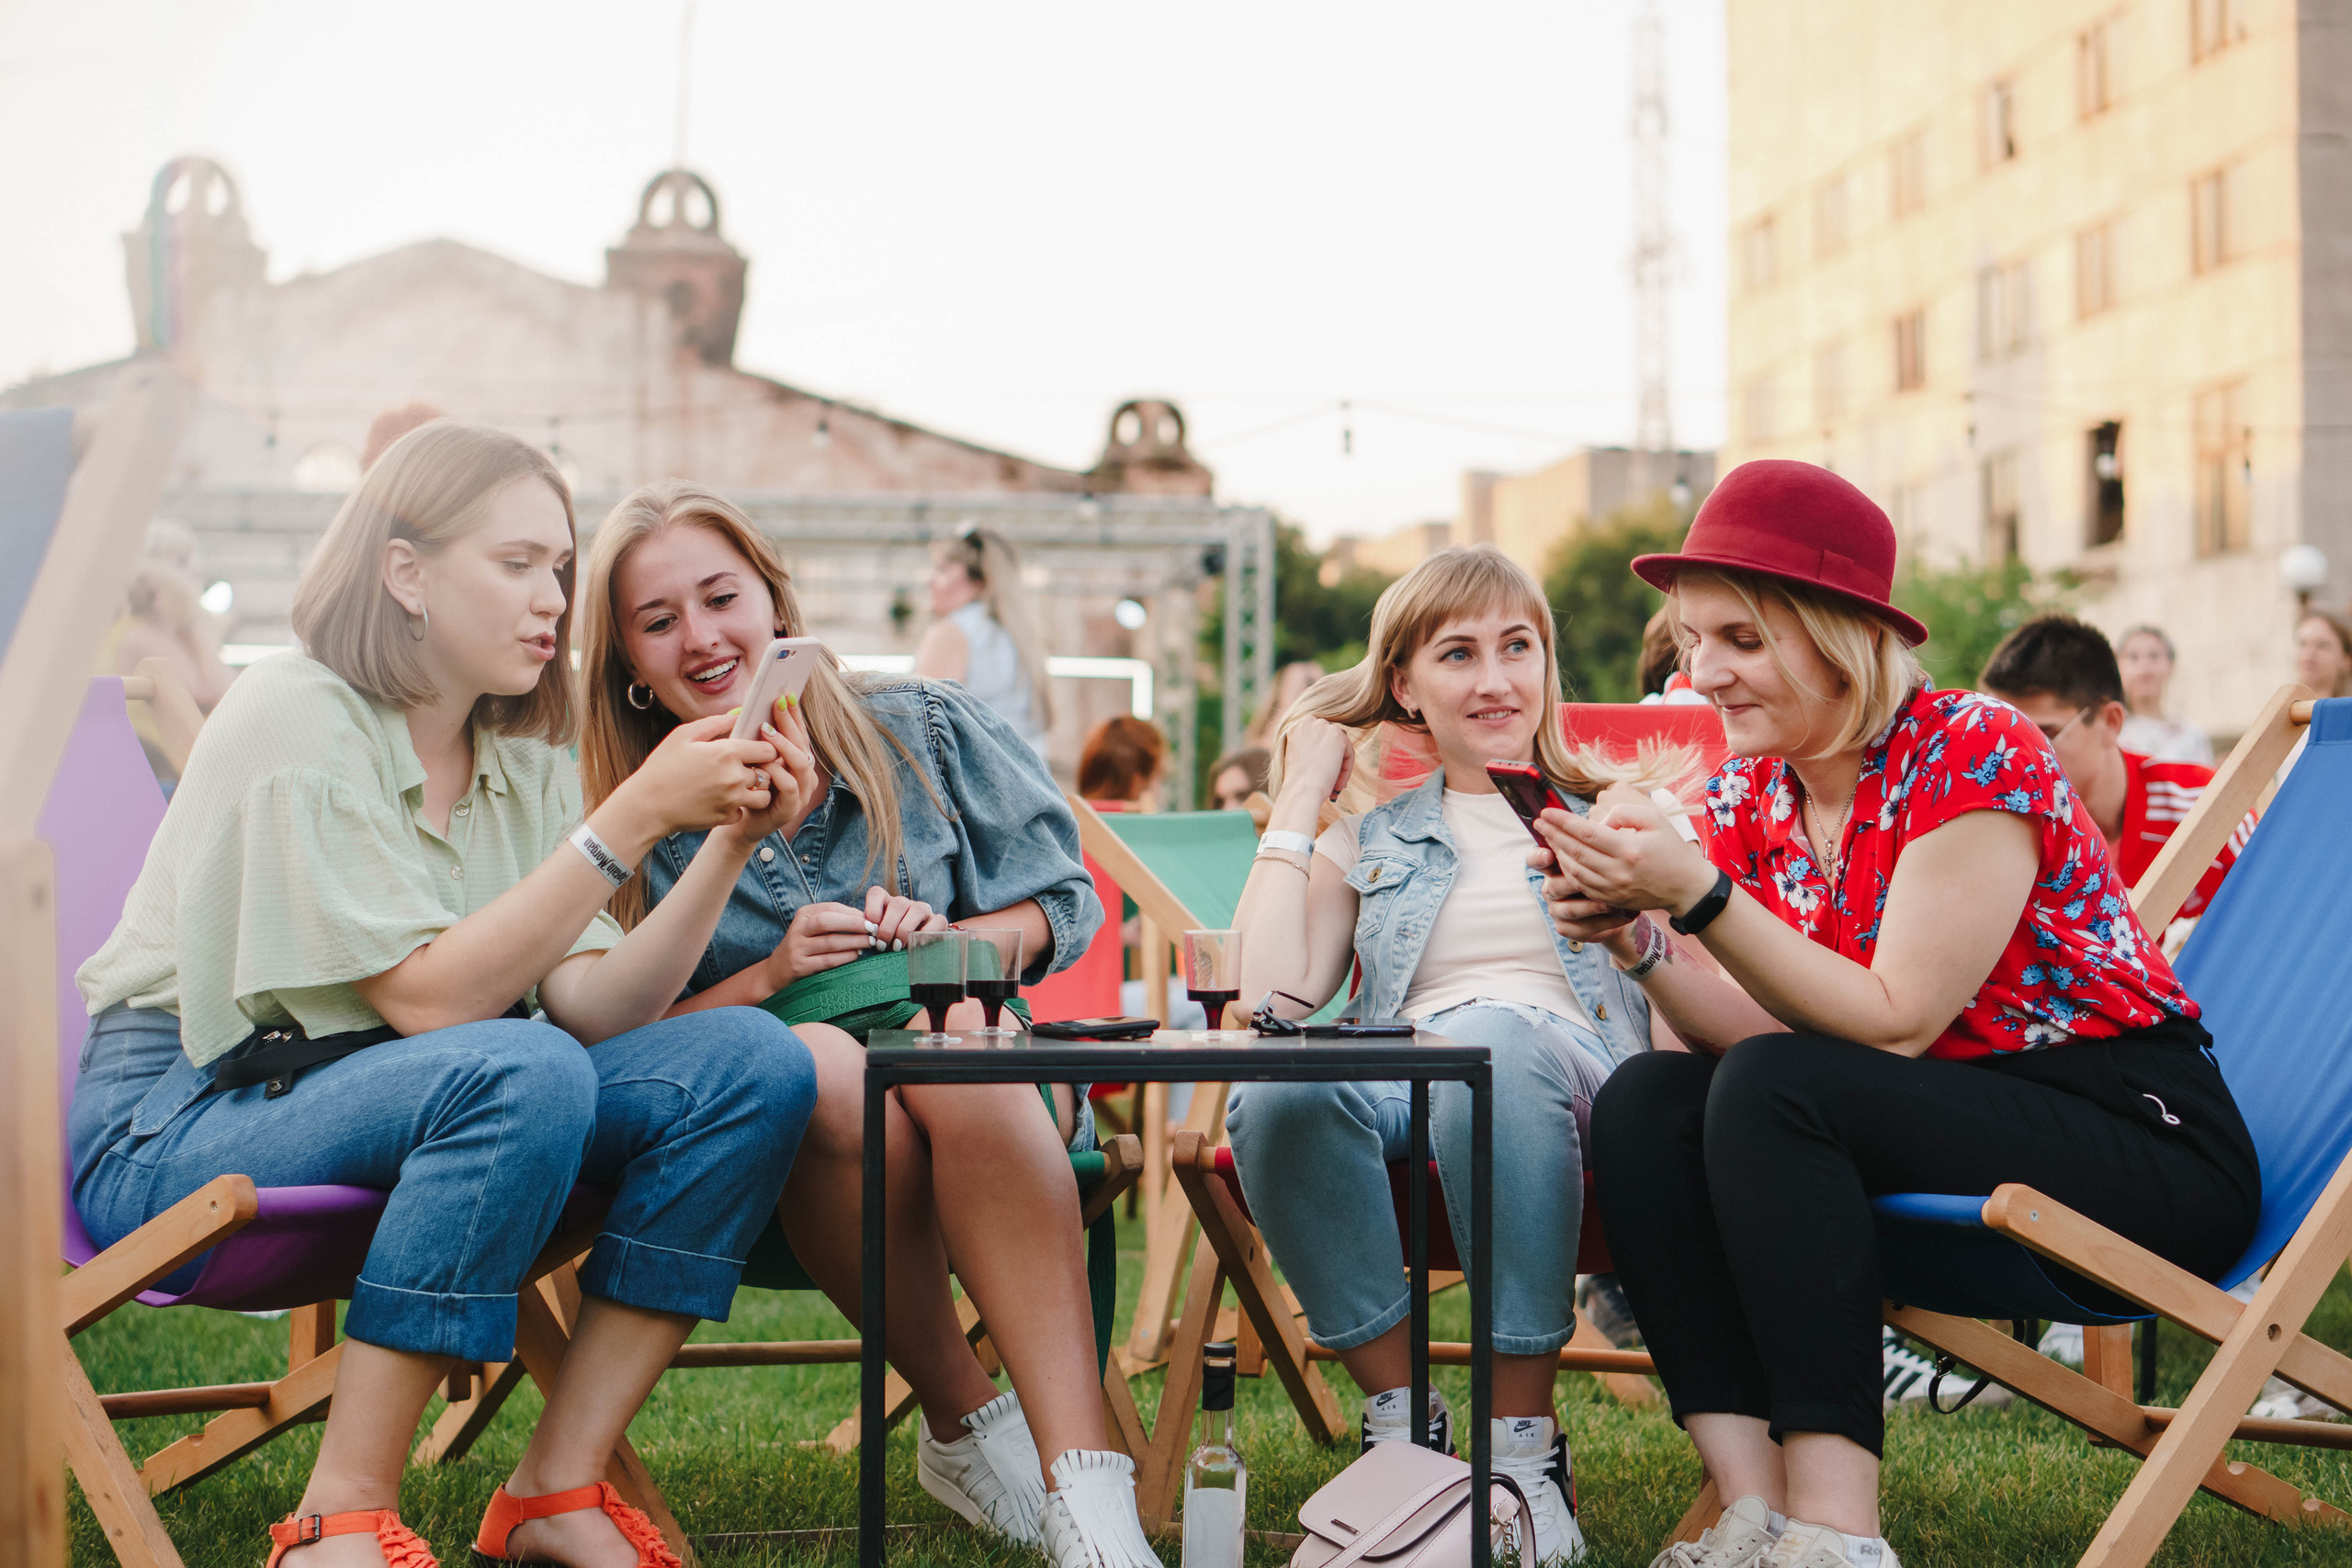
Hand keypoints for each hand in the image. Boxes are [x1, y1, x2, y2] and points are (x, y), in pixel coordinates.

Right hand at [620, 713, 780, 838]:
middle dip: (760, 768)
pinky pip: (744, 811)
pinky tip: (722, 799)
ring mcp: (732, 800)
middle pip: (768, 772)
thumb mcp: (683, 736)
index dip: (765, 748)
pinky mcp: (726, 818)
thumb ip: (714, 723)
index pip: (769, 749)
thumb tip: (737, 714)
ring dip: (756, 790)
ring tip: (738, 785)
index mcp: (726, 753)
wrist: (646, 806)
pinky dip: (738, 806)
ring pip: (763, 795)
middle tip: (744, 766)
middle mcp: (734, 778)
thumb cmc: (662, 768)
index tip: (755, 749)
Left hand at [723, 698, 820, 844]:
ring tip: (767, 732)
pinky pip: (790, 786)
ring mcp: (801, 793)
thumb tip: (749, 710)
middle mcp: (804, 776)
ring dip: (784, 746)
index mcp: (796, 762)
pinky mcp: (792, 808)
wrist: (737, 823)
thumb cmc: (744, 789)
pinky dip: (777, 772)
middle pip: (802, 744)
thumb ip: (757, 742)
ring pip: (801, 763)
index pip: (799, 734)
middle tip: (777, 705)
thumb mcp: (752, 760)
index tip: (785, 695)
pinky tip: (763, 763)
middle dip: (790, 723)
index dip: (794, 715)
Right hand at [762, 902, 875, 990]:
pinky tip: (857, 955)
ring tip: (869, 942)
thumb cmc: (806, 946)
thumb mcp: (814, 928)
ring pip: (829, 942)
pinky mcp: (800, 966)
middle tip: (873, 929)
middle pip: (827, 921)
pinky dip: (845, 957)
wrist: (777, 971)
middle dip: (853, 924)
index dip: (853, 913)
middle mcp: (798, 929)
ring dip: (854, 942)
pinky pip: (827, 960)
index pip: (831, 908)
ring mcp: (797, 948)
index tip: (871, 919)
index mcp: (803, 915)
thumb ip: (836, 921)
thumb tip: (866, 919)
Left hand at [863, 885, 948, 948]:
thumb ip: (872, 936)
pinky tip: (917, 946)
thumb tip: (866, 940)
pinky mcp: (939, 920)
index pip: (877, 893)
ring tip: (897, 947)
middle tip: (881, 945)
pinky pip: (937, 920)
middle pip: (898, 904)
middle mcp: (904, 904)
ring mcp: (922, 910)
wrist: (916, 953)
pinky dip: (927, 933)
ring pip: (917, 909)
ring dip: (905, 929)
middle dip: (888, 927)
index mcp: (886, 904)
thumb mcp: (877, 940)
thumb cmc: (889, 948)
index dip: (872, 909)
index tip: (870, 929)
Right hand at [1276, 716, 1353, 806]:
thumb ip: (1312, 748)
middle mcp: (1307, 721)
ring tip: (1334, 787)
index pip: (1317, 737)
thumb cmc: (1297, 783)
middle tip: (1331, 784)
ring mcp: (1322, 726)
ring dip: (1339, 766)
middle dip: (1332, 761)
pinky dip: (1346, 770)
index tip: (1320, 776)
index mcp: (1294, 726)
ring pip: (1341, 746)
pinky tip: (1337, 786)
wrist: (1300, 792)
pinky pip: (1349, 753)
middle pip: (1330, 739)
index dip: (1322, 758)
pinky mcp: (1337, 735)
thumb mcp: (1299, 758)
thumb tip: (1330, 751)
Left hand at [1531, 783, 1716, 918]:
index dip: (1562, 822)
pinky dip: (1569, 870)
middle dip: (1553, 835)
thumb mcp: (1654, 819)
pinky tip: (1563, 857)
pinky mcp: (1612, 899)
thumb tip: (1597, 822)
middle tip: (1539, 822)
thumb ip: (1623, 813)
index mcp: (1629, 849)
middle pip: (1575, 851)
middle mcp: (1618, 871)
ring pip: (1574, 871)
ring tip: (1549, 837)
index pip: (1586, 833)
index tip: (1546, 811)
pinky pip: (1582, 885)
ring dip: (1558, 853)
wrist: (1686, 886)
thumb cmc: (1671, 848)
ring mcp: (1613, 889)